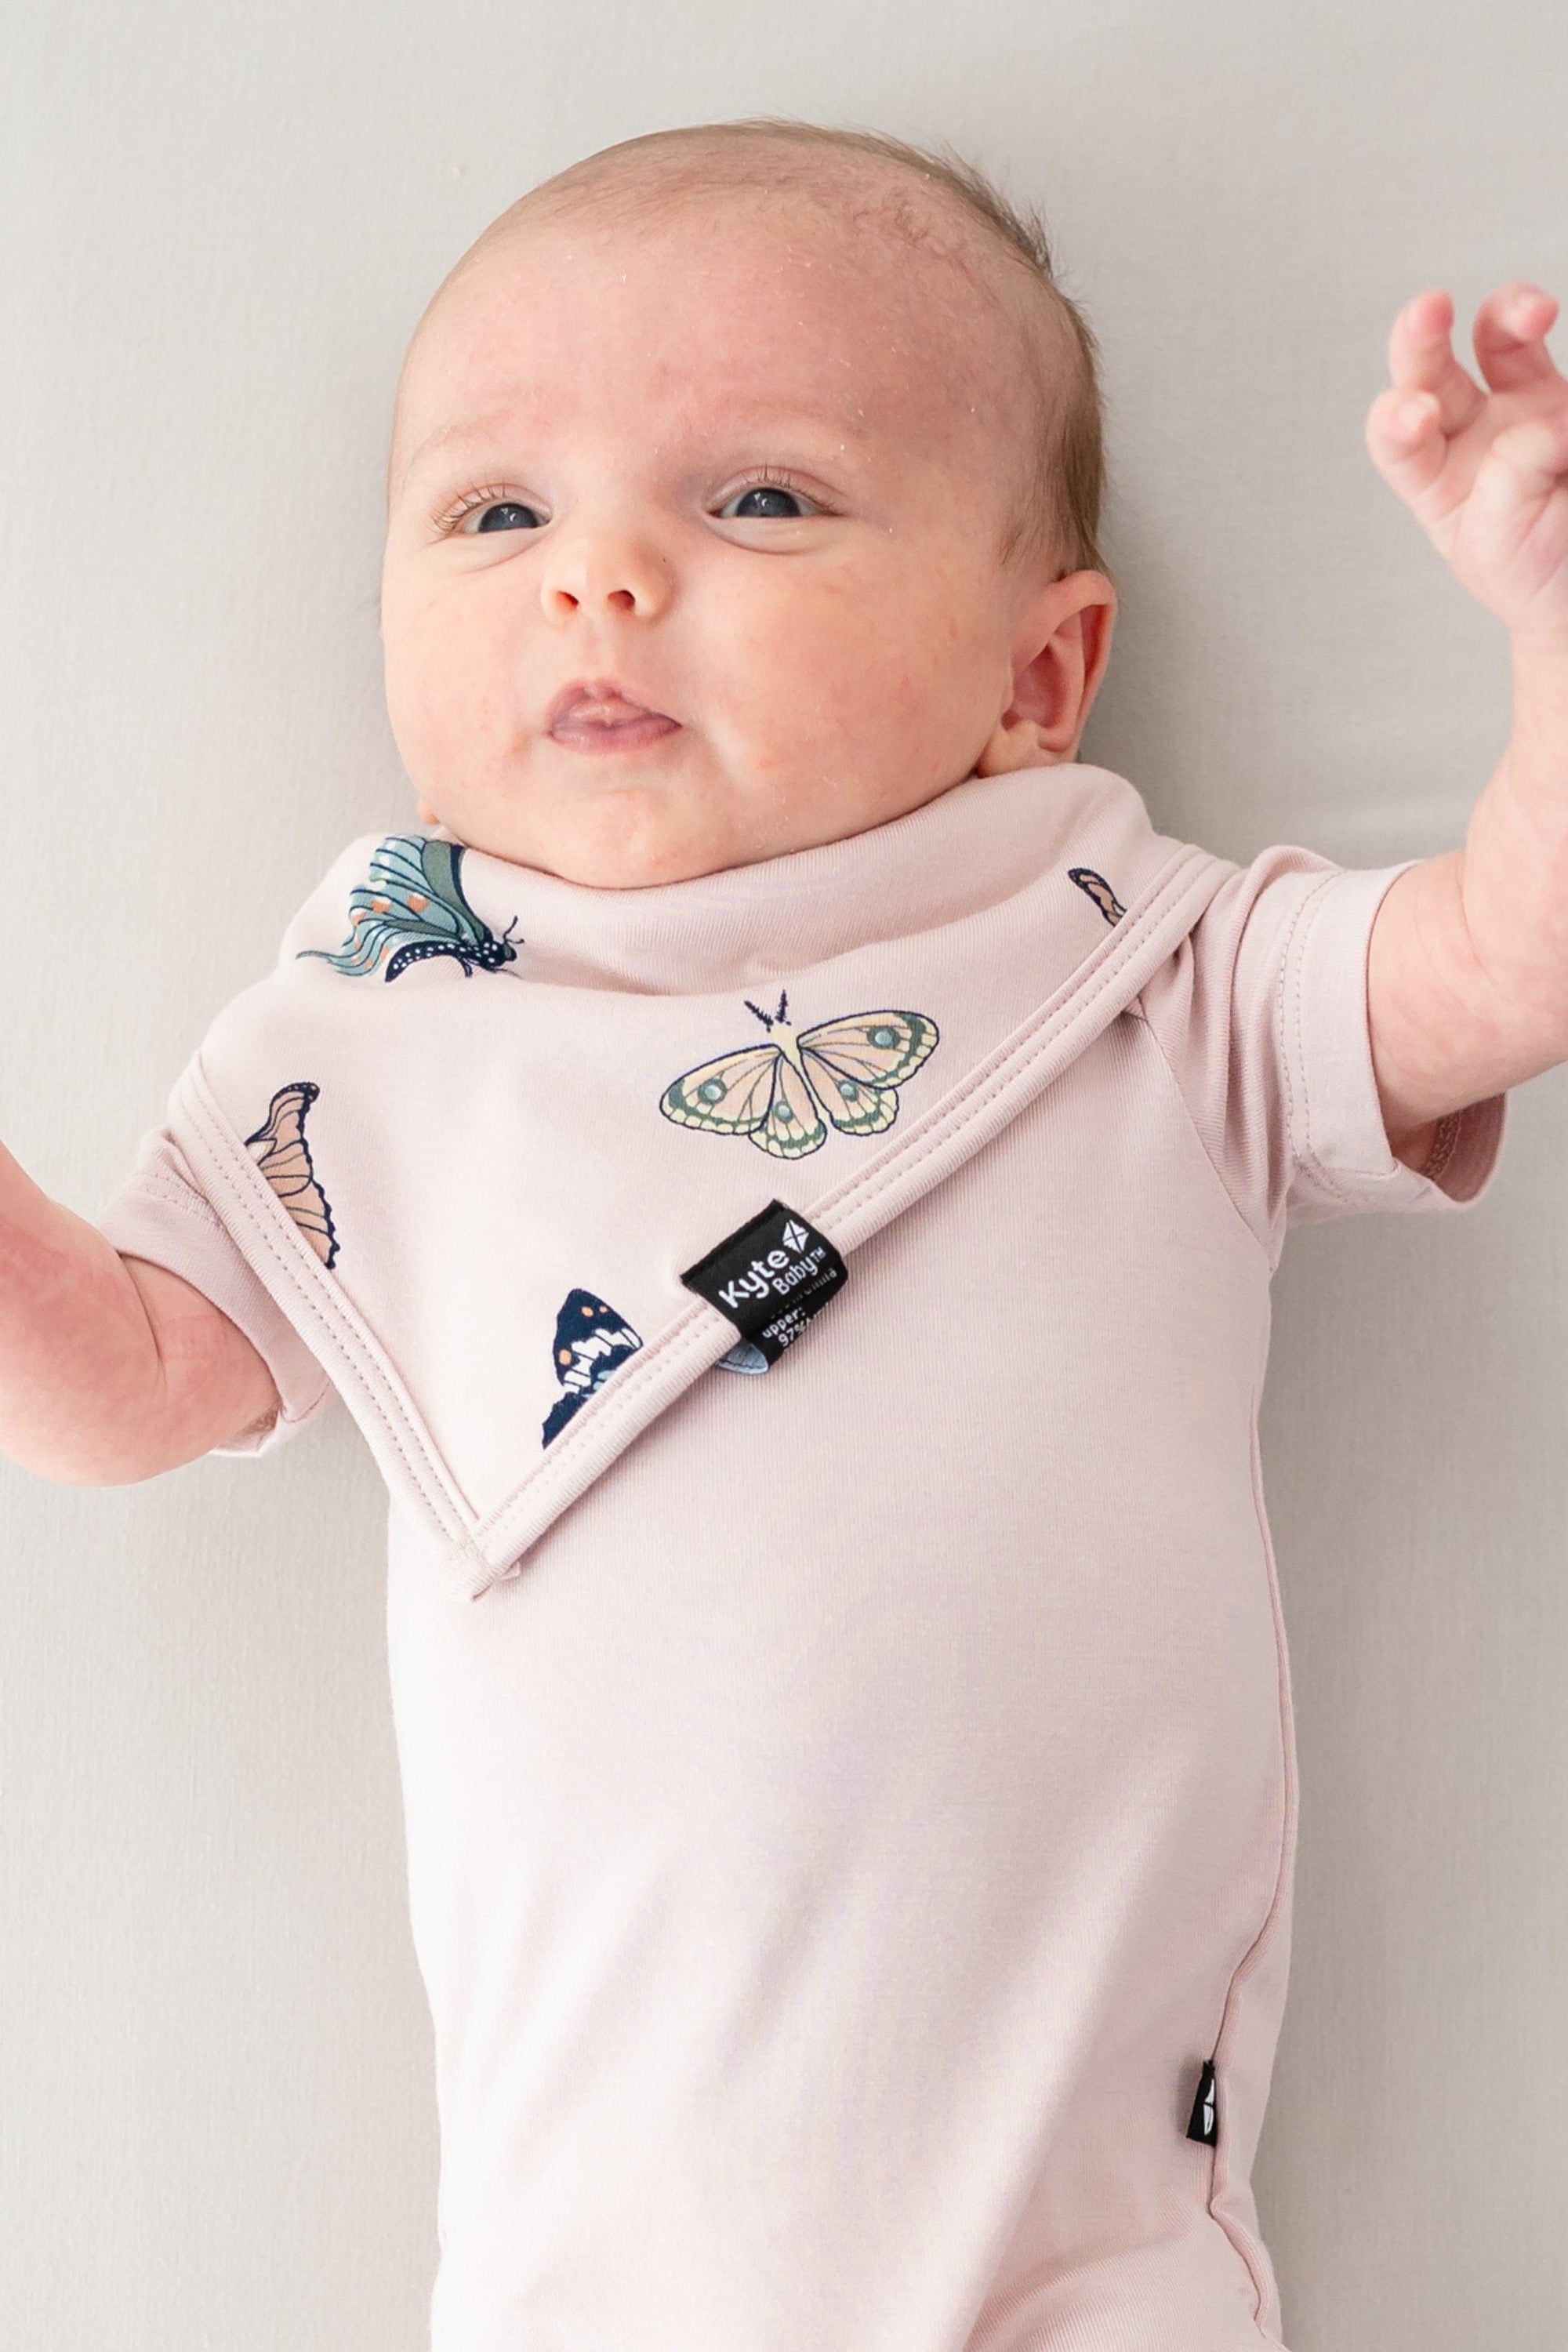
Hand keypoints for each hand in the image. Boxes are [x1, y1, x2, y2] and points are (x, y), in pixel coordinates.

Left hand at [1366, 283, 1567, 645]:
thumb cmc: (1536, 577)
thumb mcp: (1498, 544)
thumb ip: (1508, 475)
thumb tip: (1553, 417)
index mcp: (1433, 478)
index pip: (1395, 436)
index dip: (1396, 416)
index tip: (1417, 415)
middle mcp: (1472, 433)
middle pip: (1430, 366)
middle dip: (1422, 331)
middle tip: (1431, 308)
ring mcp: (1525, 407)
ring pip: (1503, 336)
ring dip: (1513, 310)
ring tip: (1536, 314)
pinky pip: (1560, 361)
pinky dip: (1558, 359)